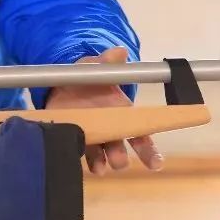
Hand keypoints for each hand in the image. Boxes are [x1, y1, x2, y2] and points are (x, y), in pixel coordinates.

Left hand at [46, 47, 163, 174]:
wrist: (63, 83)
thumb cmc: (89, 77)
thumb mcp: (96, 67)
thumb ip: (108, 62)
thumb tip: (119, 51)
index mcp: (122, 114)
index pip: (141, 135)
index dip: (149, 151)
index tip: (156, 164)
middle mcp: (109, 129)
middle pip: (121, 149)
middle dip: (120, 157)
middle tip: (120, 162)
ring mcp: (91, 135)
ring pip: (100, 155)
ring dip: (100, 163)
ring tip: (99, 168)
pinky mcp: (71, 136)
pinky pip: (77, 150)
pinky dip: (77, 156)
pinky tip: (74, 158)